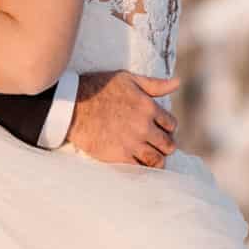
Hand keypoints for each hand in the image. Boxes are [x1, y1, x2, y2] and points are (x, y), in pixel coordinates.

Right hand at [65, 70, 179, 166]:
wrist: (71, 105)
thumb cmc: (98, 88)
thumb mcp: (128, 79)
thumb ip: (154, 84)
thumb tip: (177, 83)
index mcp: (148, 107)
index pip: (171, 124)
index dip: (168, 128)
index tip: (161, 130)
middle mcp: (144, 126)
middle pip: (168, 145)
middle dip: (166, 146)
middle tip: (158, 146)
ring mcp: (132, 143)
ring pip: (157, 160)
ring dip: (157, 160)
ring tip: (152, 158)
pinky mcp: (119, 156)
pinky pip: (139, 168)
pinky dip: (143, 169)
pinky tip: (139, 164)